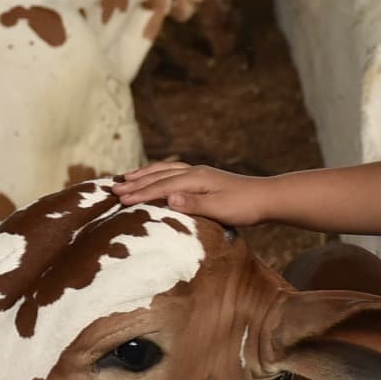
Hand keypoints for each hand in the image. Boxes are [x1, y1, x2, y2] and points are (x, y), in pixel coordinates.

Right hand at [112, 161, 268, 224]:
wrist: (267, 198)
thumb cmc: (244, 207)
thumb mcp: (219, 209)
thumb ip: (193, 204)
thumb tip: (168, 197)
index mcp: (195, 179)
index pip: (161, 186)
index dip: (140, 193)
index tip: (120, 200)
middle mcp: (194, 172)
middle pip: (159, 175)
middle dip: (135, 183)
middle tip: (113, 190)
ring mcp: (199, 173)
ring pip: (164, 170)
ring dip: (144, 174)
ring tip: (126, 178)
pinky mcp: (203, 178)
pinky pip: (173, 171)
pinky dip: (158, 173)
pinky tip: (155, 177)